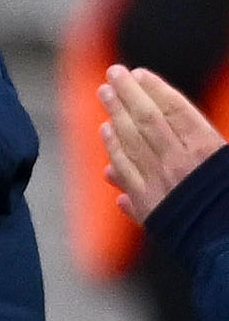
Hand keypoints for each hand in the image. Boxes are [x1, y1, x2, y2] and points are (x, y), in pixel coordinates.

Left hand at [107, 64, 220, 225]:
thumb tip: (167, 145)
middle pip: (147, 120)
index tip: (139, 73)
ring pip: (132, 141)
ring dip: (115, 114)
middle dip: (128, 93)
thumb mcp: (224, 164)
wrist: (226, 247)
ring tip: (105, 94)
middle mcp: (180, 162)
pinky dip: (113, 149)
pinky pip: (125, 170)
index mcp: (207, 149)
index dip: (155, 89)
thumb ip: (202, 142)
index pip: (175, 110)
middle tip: (113, 73)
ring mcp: (160, 183)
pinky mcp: (147, 204)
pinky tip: (105, 131)